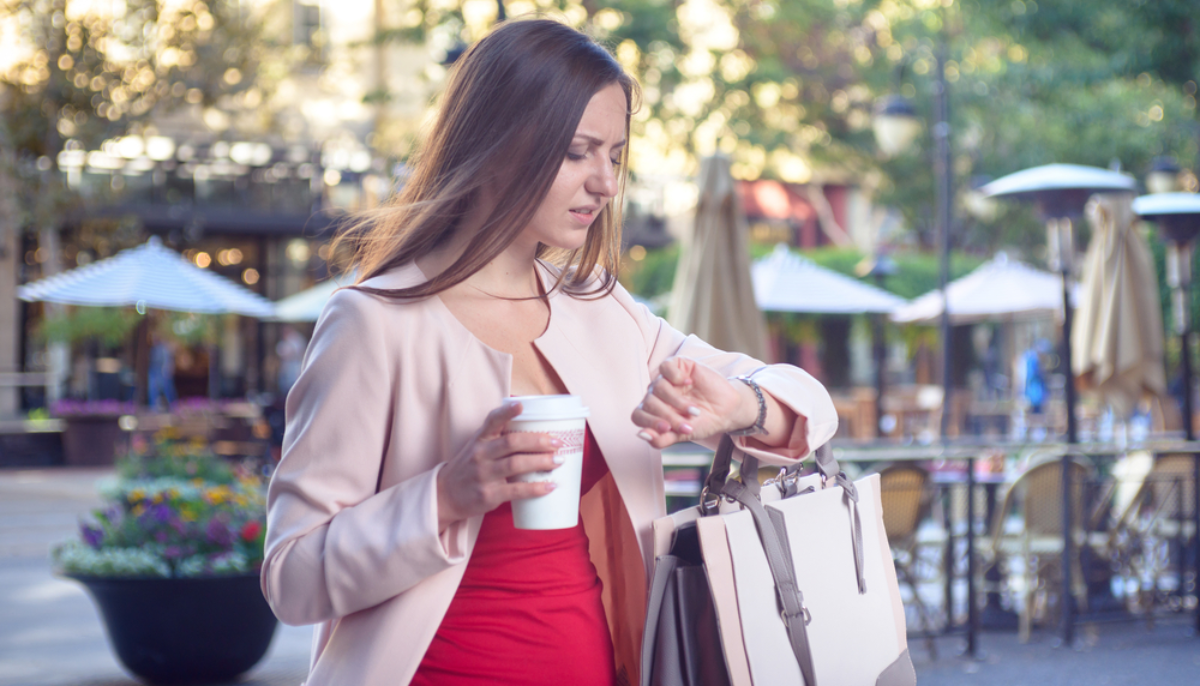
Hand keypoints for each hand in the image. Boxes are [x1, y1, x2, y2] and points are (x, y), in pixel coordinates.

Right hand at [436, 402, 561, 530]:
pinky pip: (516, 490)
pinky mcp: (488, 495)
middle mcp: (481, 454)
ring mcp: (484, 475)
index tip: (521, 405)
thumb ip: (499, 437)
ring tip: (558, 461)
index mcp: (480, 439)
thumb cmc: (469, 467)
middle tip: (558, 442)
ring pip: (516, 464)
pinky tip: (550, 486)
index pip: (492, 421)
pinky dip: (535, 488)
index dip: (507, 412)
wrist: (446, 496)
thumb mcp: (478, 447)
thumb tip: (536, 429)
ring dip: (541, 462)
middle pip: (512, 443)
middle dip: (538, 441)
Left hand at [631, 357, 756, 448]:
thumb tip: (641, 435)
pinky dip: (675, 376)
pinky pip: (665, 367)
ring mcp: (666, 379)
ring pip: (658, 387)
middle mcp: (656, 395)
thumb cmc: (702, 423)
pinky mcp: (678, 365)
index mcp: (653, 412)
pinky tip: (689, 383)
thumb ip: (662, 438)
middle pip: (650, 403)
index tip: (667, 429)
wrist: (726, 410)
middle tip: (687, 425)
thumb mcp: (683, 435)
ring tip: (694, 411)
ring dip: (677, 401)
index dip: (649, 423)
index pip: (638, 415)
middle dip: (669, 416)